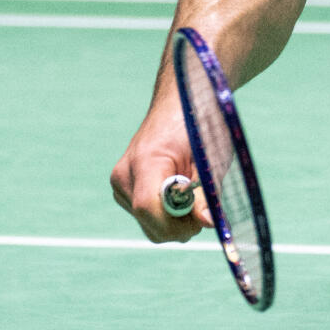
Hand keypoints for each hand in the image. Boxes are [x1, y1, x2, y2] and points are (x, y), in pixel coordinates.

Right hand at [109, 103, 213, 242]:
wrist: (179, 104)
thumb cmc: (198, 125)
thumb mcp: (210, 159)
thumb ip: (206, 193)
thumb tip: (208, 223)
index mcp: (145, 161)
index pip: (148, 208)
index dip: (176, 224)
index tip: (201, 219)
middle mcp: (124, 175)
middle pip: (149, 222)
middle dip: (180, 226)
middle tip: (204, 207)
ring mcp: (120, 184)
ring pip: (148, 224)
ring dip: (175, 221)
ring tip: (193, 195)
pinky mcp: (123, 189)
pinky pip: (145, 216)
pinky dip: (166, 214)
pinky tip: (180, 195)